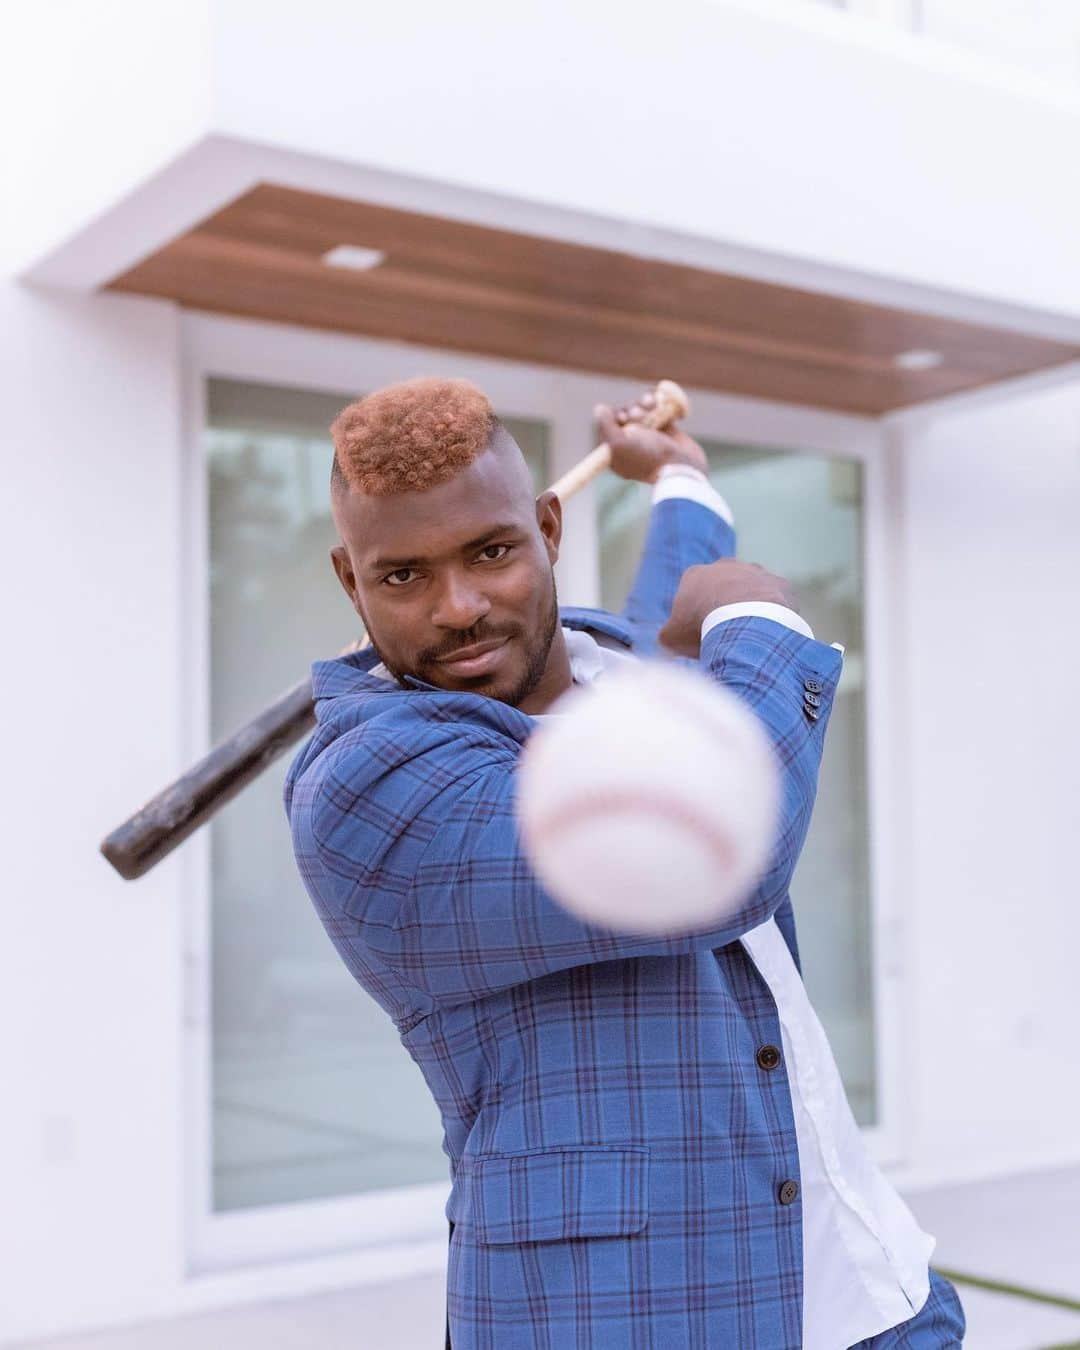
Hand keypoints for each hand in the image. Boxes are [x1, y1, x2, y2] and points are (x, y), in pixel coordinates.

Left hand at [594, 391, 706, 482]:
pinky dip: (660, 403)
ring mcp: (650, 437)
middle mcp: (632, 444)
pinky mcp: (667, 430)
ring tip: (653, 404)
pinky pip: (660, 409)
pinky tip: (662, 403)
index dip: (614, 416)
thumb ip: (605, 426)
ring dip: (646, 402)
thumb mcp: (619, 445)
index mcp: (617, 453)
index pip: (609, 425)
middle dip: (633, 409)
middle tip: (639, 416)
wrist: (682, 467)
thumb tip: (599, 408)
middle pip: (626, 415)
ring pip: (643, 410)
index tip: (622, 418)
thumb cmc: (649, 458)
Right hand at [659, 560, 797, 657]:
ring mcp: (756, 572)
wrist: (744, 625)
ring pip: (752, 589)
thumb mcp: (671, 637)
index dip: (694, 613)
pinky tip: (770, 632)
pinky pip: (777, 599)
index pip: (692, 591)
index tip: (698, 633)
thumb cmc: (702, 628)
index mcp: (696, 574)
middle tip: (725, 632)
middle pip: (723, 586)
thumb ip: (669, 634)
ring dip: (750, 607)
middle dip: (723, 605)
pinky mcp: (780, 584)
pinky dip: (774, 613)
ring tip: (749, 634)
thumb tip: (670, 640)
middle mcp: (726, 565)